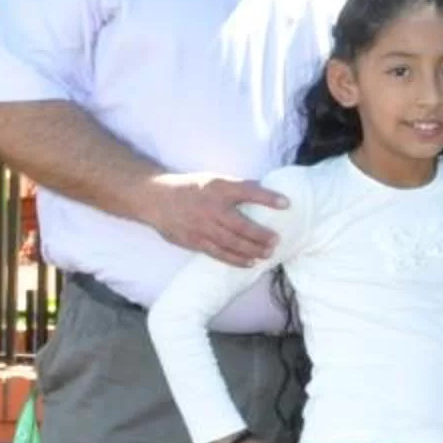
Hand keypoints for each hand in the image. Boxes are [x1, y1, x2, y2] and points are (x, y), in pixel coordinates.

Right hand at [142, 173, 284, 263]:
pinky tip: (250, 262)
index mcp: (218, 188)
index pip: (247, 191)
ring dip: (252, 250)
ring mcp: (201, 226)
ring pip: (230, 243)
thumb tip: (264, 189)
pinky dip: (235, 259)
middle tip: (276, 240)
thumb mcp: (214, 180)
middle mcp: (210, 207)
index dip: (267, 197)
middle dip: (261, 235)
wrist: (155, 198)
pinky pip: (218, 253)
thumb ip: (238, 186)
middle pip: (240, 225)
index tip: (286, 203)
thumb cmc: (192, 188)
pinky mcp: (194, 241)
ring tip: (268, 254)